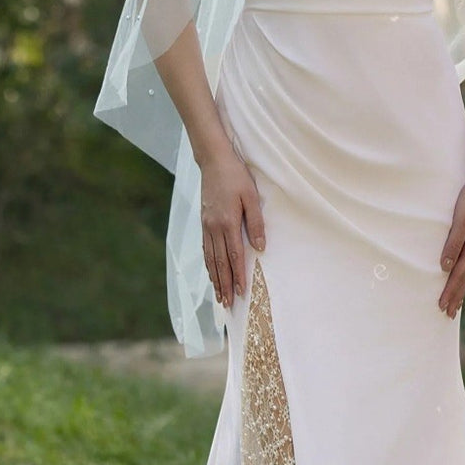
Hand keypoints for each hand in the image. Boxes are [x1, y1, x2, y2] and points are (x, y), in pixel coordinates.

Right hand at [200, 146, 265, 308]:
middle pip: (219, 262)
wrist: (213, 161)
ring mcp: (206, 226)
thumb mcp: (251, 196)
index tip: (240, 292)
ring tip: (218, 295)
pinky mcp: (203, 222)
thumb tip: (261, 248)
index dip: (238, 275)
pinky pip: (205, 249)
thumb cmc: (236, 176)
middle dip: (224, 284)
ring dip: (215, 278)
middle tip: (227, 304)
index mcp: (227, 223)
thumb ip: (256, 223)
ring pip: (210, 258)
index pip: (234, 256)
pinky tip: (211, 272)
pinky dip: (208, 264)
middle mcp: (214, 228)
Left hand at [438, 173, 464, 318]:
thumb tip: (444, 267)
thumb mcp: (461, 220)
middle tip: (446, 314)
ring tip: (454, 305)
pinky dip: (464, 276)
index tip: (442, 306)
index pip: (459, 275)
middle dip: (455, 296)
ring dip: (460, 289)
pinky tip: (460, 280)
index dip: (450, 292)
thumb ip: (453, 243)